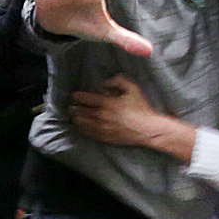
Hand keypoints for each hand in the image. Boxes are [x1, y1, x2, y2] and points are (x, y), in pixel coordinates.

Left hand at [68, 75, 191, 158]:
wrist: (147, 130)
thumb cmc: (141, 108)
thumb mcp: (133, 89)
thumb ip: (118, 81)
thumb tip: (106, 83)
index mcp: (107, 103)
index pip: (86, 98)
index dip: (77, 96)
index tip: (74, 95)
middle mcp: (101, 116)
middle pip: (80, 112)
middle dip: (73, 108)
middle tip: (70, 106)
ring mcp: (101, 128)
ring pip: (82, 123)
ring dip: (76, 119)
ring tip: (74, 116)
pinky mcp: (104, 138)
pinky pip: (88, 133)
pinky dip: (82, 129)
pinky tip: (80, 127)